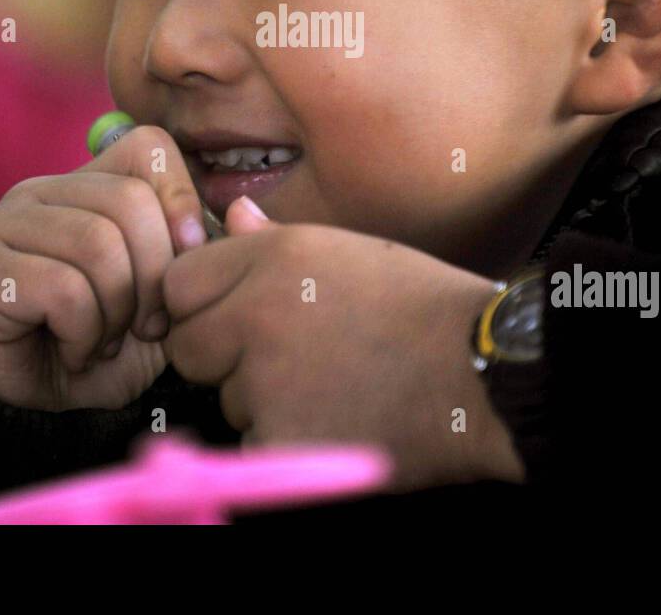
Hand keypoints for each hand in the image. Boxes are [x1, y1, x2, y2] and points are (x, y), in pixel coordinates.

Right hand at [0, 126, 208, 410]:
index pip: (148, 148)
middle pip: (131, 201)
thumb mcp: (167, 298)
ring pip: (98, 243)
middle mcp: (40, 191)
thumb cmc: (105, 344)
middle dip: (156, 276)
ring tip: (106, 341)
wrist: (35, 408)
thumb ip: (201, 255)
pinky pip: (63, 288)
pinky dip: (85, 334)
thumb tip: (243, 213)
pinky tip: (76, 352)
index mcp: (88, 183)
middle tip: (148, 327)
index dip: (181, 201)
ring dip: (118, 311)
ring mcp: (3, 226)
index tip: (186, 265)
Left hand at [162, 199, 525, 491]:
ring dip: (259, 400)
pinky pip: (253, 446)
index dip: (202, 305)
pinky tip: (333, 421)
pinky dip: (283, 443)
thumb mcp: (347, 251)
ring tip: (328, 385)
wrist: (482, 373)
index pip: (178, 284)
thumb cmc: (421, 307)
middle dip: (221, 357)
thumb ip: (272, 239)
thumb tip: (230, 214)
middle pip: (186, 347)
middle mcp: (256, 313)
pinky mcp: (281, 442)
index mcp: (272, 258)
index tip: (232, 319)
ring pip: (225, 399)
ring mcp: (265, 381)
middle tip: (284, 359)